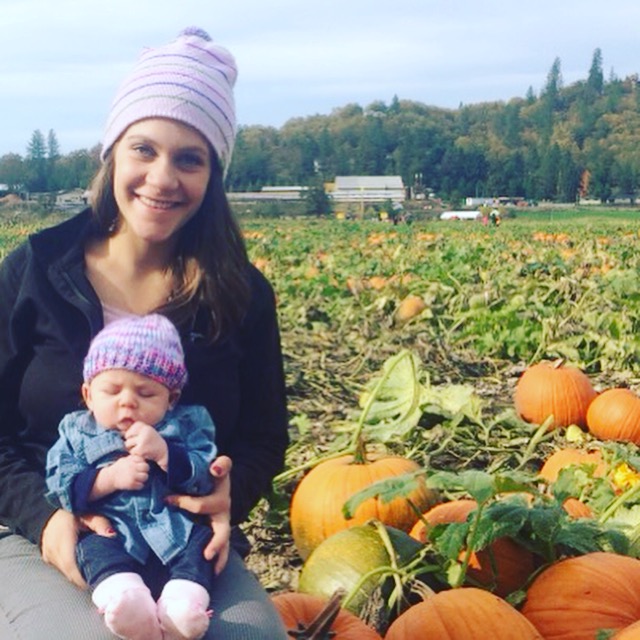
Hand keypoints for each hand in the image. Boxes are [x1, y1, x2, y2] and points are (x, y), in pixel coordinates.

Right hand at [41, 509, 114, 588]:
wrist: (48, 510)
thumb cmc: (71, 512)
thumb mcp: (88, 514)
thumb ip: (100, 523)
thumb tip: (112, 534)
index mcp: (63, 538)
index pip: (71, 565)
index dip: (82, 577)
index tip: (95, 580)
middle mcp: (53, 549)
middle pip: (69, 571)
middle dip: (83, 578)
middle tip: (98, 578)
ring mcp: (48, 555)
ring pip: (64, 572)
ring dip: (77, 574)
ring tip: (91, 573)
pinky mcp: (47, 557)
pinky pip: (60, 568)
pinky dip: (71, 569)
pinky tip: (81, 566)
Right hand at [111, 453, 149, 489]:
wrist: (110, 477)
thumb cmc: (119, 468)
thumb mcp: (126, 459)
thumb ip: (134, 458)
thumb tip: (143, 458)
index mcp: (131, 460)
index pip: (143, 460)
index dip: (142, 463)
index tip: (139, 466)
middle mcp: (133, 467)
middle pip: (146, 467)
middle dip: (145, 470)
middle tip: (141, 473)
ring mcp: (132, 476)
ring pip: (145, 476)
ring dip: (143, 478)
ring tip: (139, 479)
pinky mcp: (131, 484)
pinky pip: (141, 485)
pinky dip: (139, 486)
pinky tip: (136, 485)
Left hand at [124, 422, 168, 468]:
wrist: (164, 451)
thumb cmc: (152, 441)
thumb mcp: (146, 432)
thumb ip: (135, 430)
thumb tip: (119, 432)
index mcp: (145, 426)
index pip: (129, 430)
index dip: (132, 436)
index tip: (139, 438)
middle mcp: (144, 431)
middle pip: (127, 437)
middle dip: (131, 442)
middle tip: (141, 444)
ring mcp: (143, 439)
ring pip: (127, 444)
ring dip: (132, 448)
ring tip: (142, 448)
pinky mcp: (141, 449)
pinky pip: (132, 452)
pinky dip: (136, 454)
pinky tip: (143, 453)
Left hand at [165, 455, 231, 573]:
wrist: (221, 481)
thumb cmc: (214, 475)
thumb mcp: (219, 466)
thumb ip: (221, 464)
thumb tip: (215, 468)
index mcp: (220, 498)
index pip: (201, 506)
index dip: (184, 502)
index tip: (166, 500)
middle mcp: (223, 514)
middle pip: (222, 530)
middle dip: (216, 543)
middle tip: (206, 555)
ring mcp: (222, 525)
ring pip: (224, 543)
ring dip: (219, 557)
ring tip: (212, 572)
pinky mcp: (219, 532)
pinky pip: (221, 548)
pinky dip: (218, 560)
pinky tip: (212, 573)